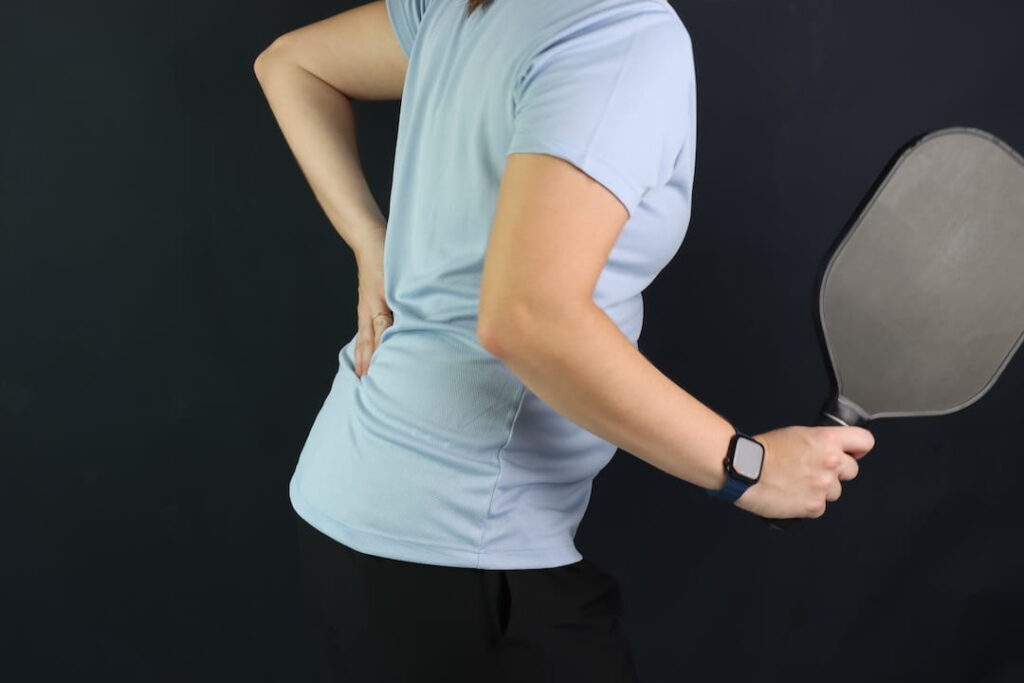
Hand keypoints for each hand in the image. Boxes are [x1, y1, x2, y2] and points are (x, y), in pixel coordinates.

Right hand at [353, 239, 391, 377]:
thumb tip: (399, 332)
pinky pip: (364, 328)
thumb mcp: (391, 285)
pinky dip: (364, 342)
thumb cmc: (384, 259)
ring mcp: (367, 308)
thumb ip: (395, 310)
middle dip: (366, 364)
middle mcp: (369, 312)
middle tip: (366, 385)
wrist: (371, 239)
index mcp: (375, 310)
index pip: (376, 343)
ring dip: (363, 356)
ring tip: (362, 373)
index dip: (377, 361)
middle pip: (367, 344)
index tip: (377, 379)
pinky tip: (367, 348)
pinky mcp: (369, 302)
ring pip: (364, 337)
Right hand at [733, 425, 874, 518]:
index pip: (864, 441)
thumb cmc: (763, 451)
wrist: (744, 470)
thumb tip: (831, 449)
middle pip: (852, 470)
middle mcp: (831, 463)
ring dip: (822, 489)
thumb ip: (820, 442)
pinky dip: (808, 503)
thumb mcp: (796, 434)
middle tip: (814, 469)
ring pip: (836, 491)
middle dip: (837, 471)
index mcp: (827, 440)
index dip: (858, 448)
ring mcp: (824, 486)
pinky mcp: (813, 506)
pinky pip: (820, 507)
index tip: (853, 452)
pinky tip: (792, 494)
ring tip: (797, 482)